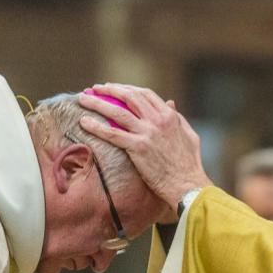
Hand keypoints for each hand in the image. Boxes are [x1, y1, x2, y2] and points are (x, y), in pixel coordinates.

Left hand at [77, 84, 211, 209]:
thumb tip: (170, 102)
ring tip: (83, 99)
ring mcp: (147, 133)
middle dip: (109, 90)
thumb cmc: (190, 164)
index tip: (114, 88)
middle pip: (129, 97)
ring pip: (117, 112)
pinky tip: (84, 122)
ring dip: (97, 103)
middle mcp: (158, 120)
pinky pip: (112, 133)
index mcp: (169, 115)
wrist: (187, 184)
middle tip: (94, 89)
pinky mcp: (138, 147)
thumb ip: (178, 116)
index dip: (127, 89)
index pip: (144, 94)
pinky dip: (96, 126)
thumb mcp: (189, 134)